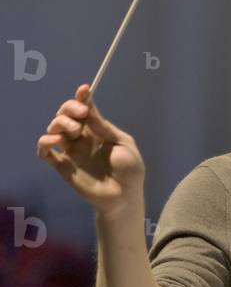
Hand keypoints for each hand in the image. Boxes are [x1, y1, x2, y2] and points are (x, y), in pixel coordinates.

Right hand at [36, 83, 145, 214]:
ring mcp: (71, 151)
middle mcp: (82, 137)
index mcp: (98, 130)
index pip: (85, 109)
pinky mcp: (63, 166)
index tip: (84, 90)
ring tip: (74, 131)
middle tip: (81, 115)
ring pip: (54, 128)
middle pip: (66, 114)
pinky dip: (45, 142)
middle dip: (70, 108)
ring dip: (60, 123)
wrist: (124, 196)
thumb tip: (88, 110)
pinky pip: (45, 151)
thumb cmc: (129, 170)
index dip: (82, 98)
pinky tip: (55, 141)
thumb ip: (104, 128)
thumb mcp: (123, 144)